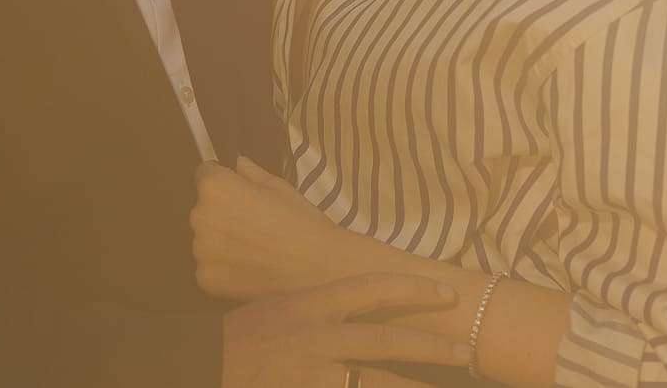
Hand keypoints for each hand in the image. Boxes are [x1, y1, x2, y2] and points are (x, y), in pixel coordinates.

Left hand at [194, 157, 402, 301]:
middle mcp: (199, 216)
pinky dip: (224, 267)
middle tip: (254, 225)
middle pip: (204, 209)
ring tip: (255, 250)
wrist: (318, 270)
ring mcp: (199, 251)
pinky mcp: (204, 279)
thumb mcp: (279, 187)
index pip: (205, 174)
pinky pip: (209, 266)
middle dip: (222, 212)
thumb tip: (236, 164)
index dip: (224, 181)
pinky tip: (251, 270)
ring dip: (221, 241)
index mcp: (214, 187)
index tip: (242, 194)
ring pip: (206, 239)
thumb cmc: (301, 221)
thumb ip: (250, 173)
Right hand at [222, 272, 467, 387]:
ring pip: (375, 382)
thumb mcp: (274, 305)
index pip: (370, 288)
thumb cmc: (237, 334)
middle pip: (386, 339)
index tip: (446, 291)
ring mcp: (313, 372)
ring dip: (411, 387)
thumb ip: (314, 300)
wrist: (201, 360)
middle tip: (465, 351)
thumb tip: (350, 296)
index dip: (411, 287)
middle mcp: (317, 336)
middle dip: (429, 346)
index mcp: (311, 304)